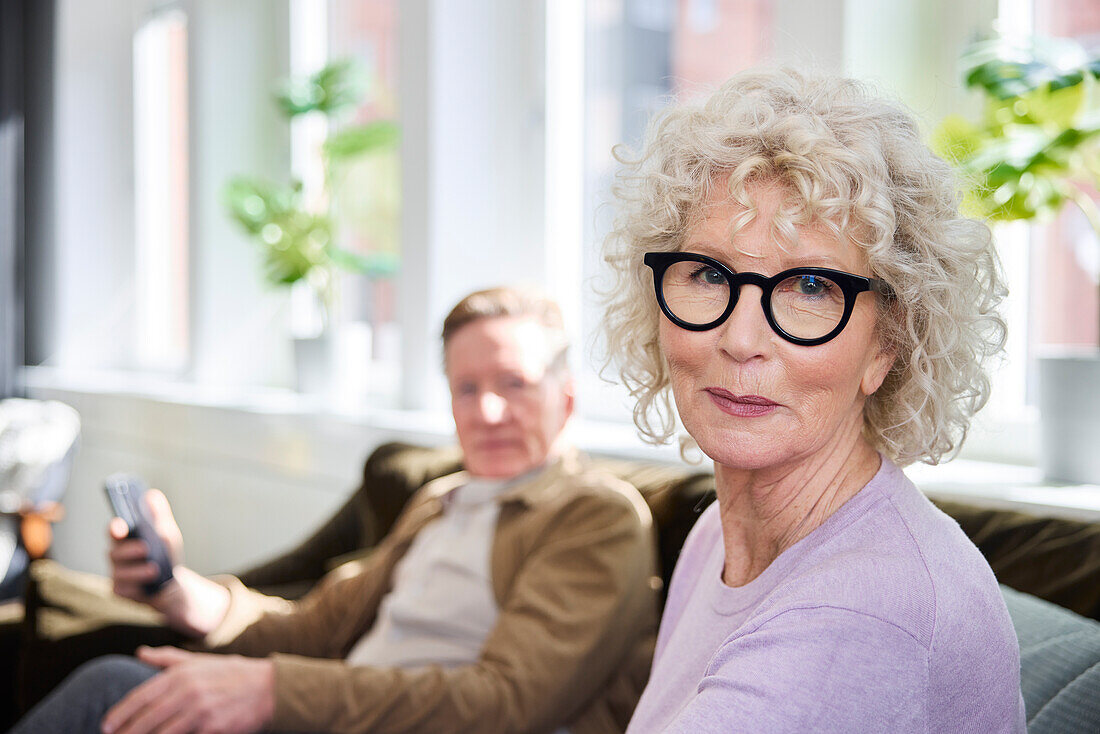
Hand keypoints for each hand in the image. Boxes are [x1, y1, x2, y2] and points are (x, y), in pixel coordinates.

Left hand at [101, 647, 274, 733]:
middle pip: (147, 718)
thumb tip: (140, 653)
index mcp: (183, 674)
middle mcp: (189, 691)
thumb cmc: (232, 675)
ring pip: (162, 733)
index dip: (121, 713)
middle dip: (127, 732)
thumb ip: (168, 658)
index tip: (106, 725)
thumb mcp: (201, 661)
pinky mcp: (213, 729)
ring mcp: (201, 711)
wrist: (270, 688)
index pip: (142, 696)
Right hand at [108, 489, 183, 601]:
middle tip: (145, 548)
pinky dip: (136, 586)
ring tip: (154, 569)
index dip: (115, 528)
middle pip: (114, 552)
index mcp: (125, 538)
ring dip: (137, 571)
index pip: (114, 530)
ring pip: (119, 572)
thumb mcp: (166, 533)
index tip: (121, 526)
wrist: (171, 584)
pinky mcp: (120, 590)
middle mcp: (117, 556)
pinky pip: (123, 589)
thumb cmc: (164, 555)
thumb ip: (158, 514)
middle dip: (128, 550)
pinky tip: (147, 585)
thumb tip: (151, 495)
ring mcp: (116, 573)